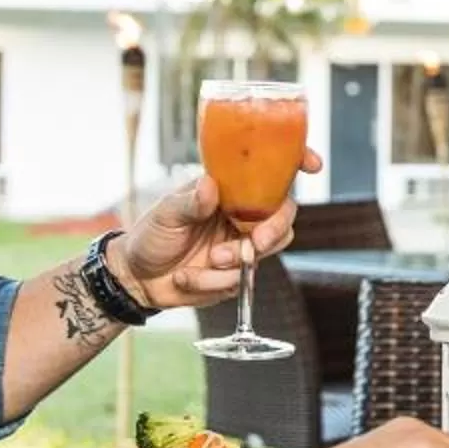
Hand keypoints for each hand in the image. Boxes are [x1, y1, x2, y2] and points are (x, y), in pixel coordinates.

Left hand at [114, 152, 322, 309]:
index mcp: (227, 192)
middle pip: (282, 217)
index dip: (296, 164)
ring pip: (266, 252)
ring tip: (207, 261)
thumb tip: (209, 187)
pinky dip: (211, 283)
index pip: (268, 174)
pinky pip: (239, 282)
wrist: (136, 278)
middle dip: (272, 232)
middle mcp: (240, 216)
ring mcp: (239, 246)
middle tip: (253, 244)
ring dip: (236, 262)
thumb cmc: (150, 236)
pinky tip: (187, 278)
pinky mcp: (233, 275)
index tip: (312, 165)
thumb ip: (190, 202)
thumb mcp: (165, 214)